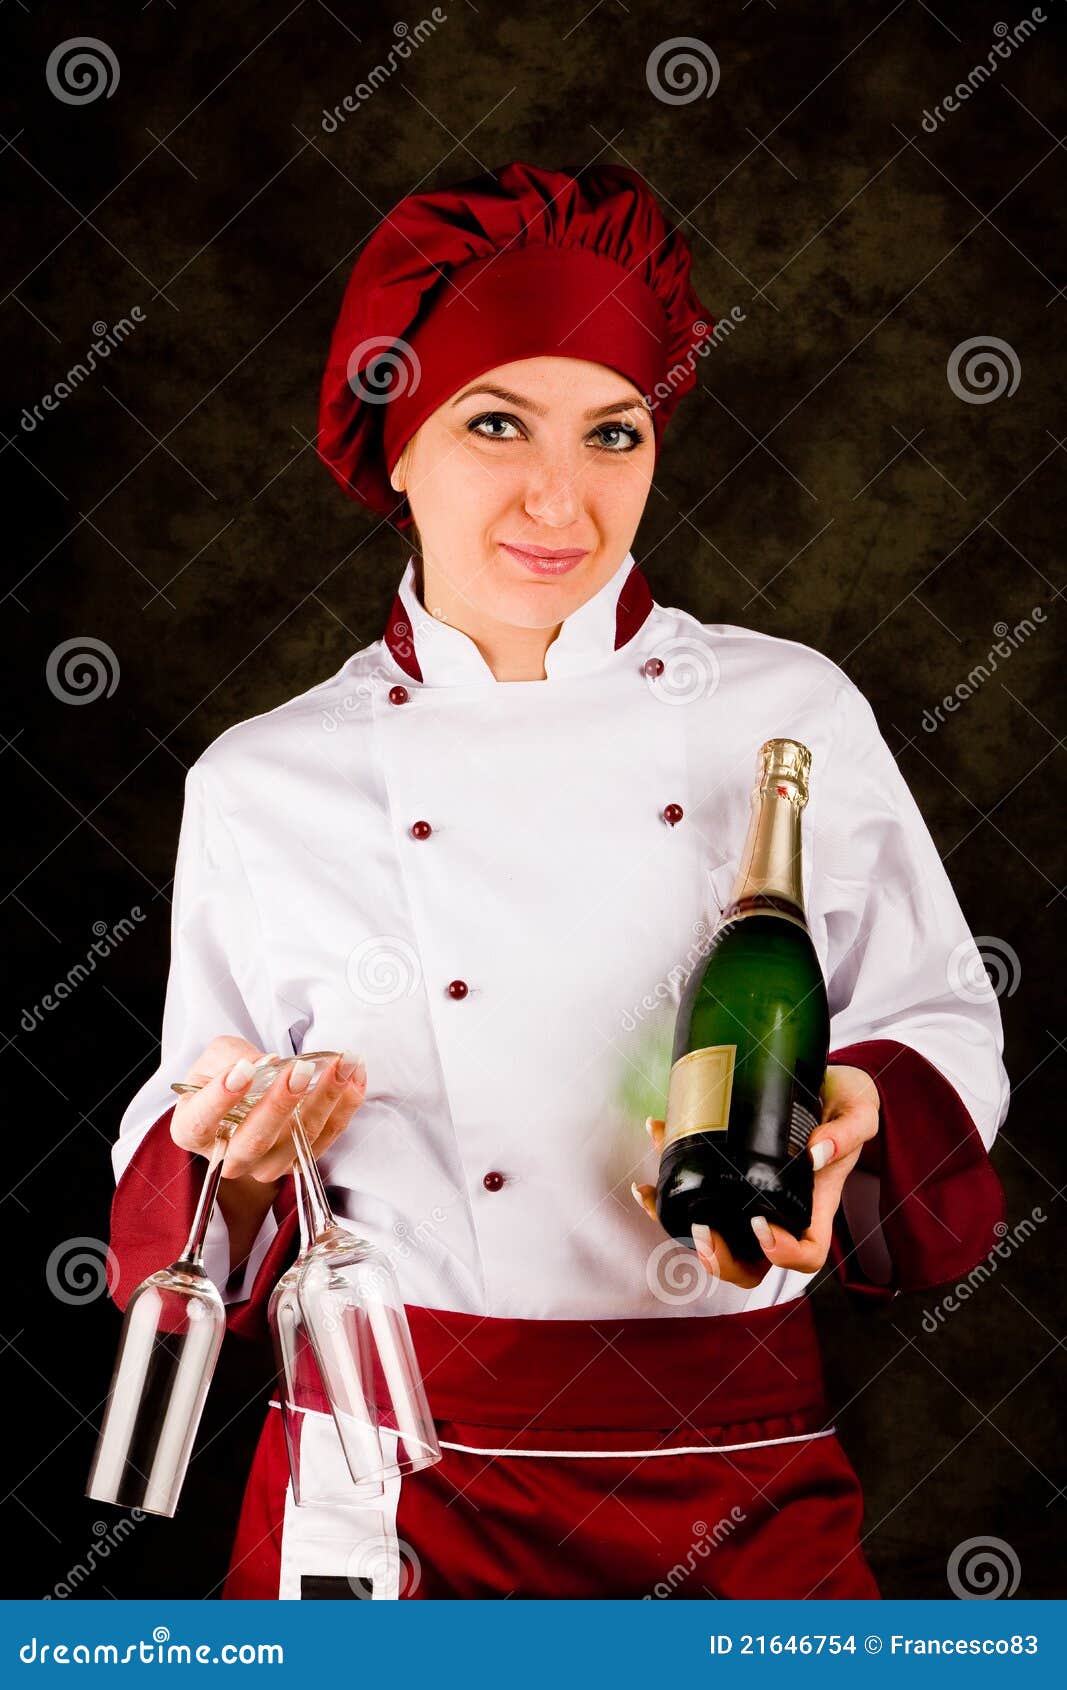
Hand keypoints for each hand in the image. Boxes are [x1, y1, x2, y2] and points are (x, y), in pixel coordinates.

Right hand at [170, 1034, 367, 1183]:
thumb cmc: (223, 1076)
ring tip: (342, 1064)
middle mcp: (228, 1157)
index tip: (244, 1070)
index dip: (222, 1097)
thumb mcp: (215, 1058)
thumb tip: (267, 1065)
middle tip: (301, 1069)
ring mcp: (266, 1166)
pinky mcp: (299, 1161)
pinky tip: (354, 1076)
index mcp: (193, 1130)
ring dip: (325, 1099)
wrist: (244, 1099)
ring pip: (297, 1141)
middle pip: (254, 1140)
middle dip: (281, 1102)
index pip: (202, 1122)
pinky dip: (345, 1106)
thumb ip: (231, 1057)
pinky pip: (327, 1137)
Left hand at [631, 1063, 880, 1288]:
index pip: (806, 1254)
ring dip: (677, 1222)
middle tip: (701, 1231)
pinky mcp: (729, 1169)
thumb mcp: (859, 1112)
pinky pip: (697, 1187)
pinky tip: (656, 1136)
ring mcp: (752, 1194)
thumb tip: (817, 1152)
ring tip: (653, 1195)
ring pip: (716, 1232)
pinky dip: (669, 1169)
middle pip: (752, 1262)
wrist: (829, 1081)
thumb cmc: (847, 1103)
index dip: (782, 1254)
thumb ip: (846, 1132)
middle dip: (721, 1260)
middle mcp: (780, 1208)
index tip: (761, 1226)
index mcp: (815, 1204)